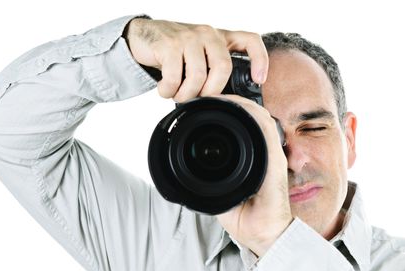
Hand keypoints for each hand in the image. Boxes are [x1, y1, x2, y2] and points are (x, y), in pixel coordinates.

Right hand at [125, 17, 268, 101]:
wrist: (144, 36)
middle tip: (200, 98)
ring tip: (178, 95)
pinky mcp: (169, 44)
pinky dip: (169, 90)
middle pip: (223, 66)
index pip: (250, 40)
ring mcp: (188, 37)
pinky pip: (174, 77)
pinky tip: (165, 90)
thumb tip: (224, 102)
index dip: (260, 60)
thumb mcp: (200, 57)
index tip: (259, 80)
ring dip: (186, 94)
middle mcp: (208, 34)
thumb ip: (213, 71)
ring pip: (197, 75)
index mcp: (220, 38)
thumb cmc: (177, 52)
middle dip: (212, 91)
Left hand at [214, 95, 293, 256]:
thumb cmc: (246, 218)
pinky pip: (265, 130)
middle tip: (208, 97)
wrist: (264, 235)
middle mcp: (263, 154)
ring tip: (219, 96)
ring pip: (259, 117)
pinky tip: (239, 106)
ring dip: (240, 103)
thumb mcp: (220, 196)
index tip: (206, 106)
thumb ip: (209, 183)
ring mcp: (271, 155)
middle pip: (251, 117)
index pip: (242, 128)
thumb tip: (187, 176)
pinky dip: (252, 114)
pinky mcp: (275, 161)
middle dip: (231, 103)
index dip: (226, 112)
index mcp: (252, 160)